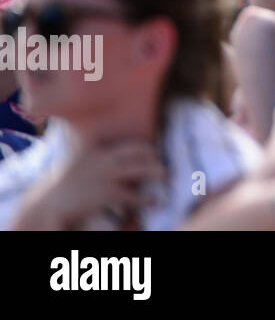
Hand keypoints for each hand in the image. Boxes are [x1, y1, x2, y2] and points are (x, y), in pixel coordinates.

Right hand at [17, 141, 165, 229]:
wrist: (50, 202)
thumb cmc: (67, 181)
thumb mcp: (78, 157)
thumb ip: (91, 144)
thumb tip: (98, 129)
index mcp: (98, 148)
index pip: (128, 143)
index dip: (146, 146)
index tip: (156, 148)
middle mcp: (105, 159)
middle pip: (140, 152)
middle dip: (154, 156)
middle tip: (163, 160)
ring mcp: (109, 176)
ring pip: (142, 170)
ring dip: (157, 173)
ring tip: (166, 175)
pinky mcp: (109, 193)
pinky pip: (134, 196)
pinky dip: (147, 200)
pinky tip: (155, 202)